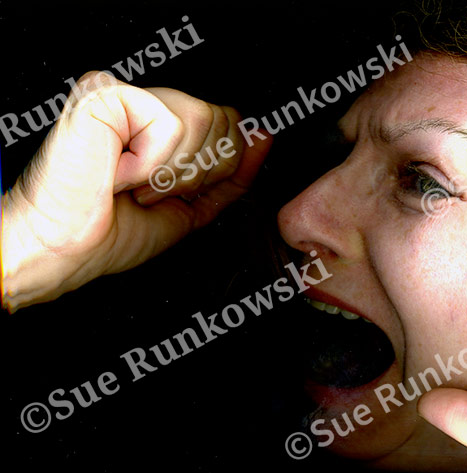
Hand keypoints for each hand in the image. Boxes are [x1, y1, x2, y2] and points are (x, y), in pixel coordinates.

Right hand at [1, 72, 270, 311]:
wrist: (65, 249)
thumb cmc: (113, 232)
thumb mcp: (192, 206)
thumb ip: (232, 173)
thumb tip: (263, 136)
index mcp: (161, 126)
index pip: (229, 123)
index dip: (218, 167)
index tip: (176, 192)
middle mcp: (144, 104)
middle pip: (223, 119)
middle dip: (197, 173)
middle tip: (151, 190)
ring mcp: (124, 94)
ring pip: (203, 119)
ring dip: (172, 171)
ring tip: (134, 184)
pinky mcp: (105, 93)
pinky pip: (170, 123)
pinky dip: (151, 163)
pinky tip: (118, 172)